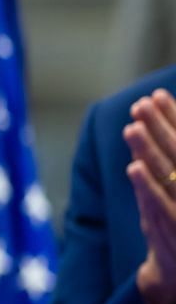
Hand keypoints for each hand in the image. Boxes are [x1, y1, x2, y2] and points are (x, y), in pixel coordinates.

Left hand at [124, 89, 175, 303]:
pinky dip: (147, 188)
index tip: (157, 95)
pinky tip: (132, 168)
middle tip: (141, 102)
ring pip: (170, 176)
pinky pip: (161, 208)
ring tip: (132, 125)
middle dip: (162, 126)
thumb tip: (149, 137)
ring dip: (150, 150)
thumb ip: (168, 168)